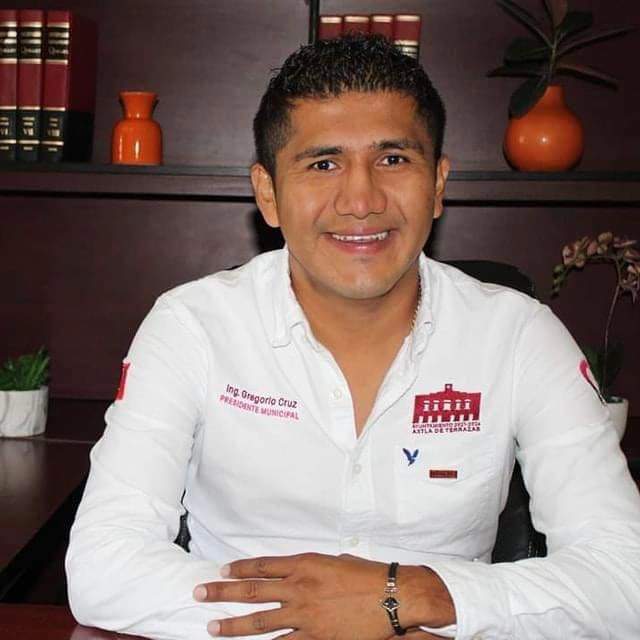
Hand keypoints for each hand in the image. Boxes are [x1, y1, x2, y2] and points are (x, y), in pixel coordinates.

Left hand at [194, 552, 396, 638]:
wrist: (391, 596)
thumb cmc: (367, 575)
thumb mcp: (336, 561)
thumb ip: (314, 568)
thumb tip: (300, 573)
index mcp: (304, 564)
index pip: (263, 565)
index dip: (240, 568)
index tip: (222, 571)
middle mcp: (299, 587)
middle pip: (252, 590)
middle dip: (222, 592)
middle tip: (200, 592)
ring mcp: (304, 614)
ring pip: (259, 620)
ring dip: (232, 624)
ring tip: (212, 626)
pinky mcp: (316, 637)